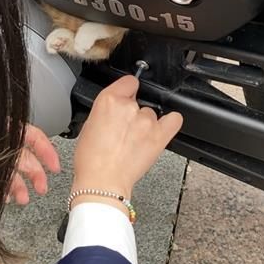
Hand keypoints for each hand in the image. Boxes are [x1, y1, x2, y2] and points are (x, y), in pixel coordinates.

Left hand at [0, 124, 59, 203]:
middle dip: (35, 174)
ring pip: (10, 171)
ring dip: (19, 186)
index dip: (46, 150)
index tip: (55, 166)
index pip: (31, 136)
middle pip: (23, 157)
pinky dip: (3, 190)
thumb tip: (15, 161)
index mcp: (1, 129)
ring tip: (23, 200)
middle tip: (42, 188)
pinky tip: (7, 198)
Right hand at [72, 75, 182, 198]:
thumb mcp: (89, 125)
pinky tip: (161, 129)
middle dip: (132, 112)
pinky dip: (169, 122)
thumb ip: (106, 110)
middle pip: (138, 100)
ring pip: (151, 113)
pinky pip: (174, 120)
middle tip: (124, 130)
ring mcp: (146, 121)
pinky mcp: (159, 135)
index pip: (128, 81)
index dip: (127, 90)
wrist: (101, 182)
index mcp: (108, 100)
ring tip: (135, 140)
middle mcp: (129, 107)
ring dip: (146, 123)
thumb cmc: (91, 160)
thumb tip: (115, 109)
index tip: (127, 97)